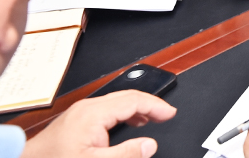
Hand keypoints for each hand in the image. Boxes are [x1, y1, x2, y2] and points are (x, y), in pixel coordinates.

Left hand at [21, 90, 176, 157]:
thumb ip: (125, 154)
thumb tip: (149, 144)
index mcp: (94, 113)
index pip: (134, 100)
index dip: (156, 105)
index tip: (171, 113)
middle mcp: (87, 107)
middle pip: (127, 96)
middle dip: (150, 103)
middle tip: (166, 114)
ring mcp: (81, 111)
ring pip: (117, 101)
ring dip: (137, 107)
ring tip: (152, 119)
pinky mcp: (77, 119)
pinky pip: (107, 108)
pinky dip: (124, 112)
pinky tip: (129, 123)